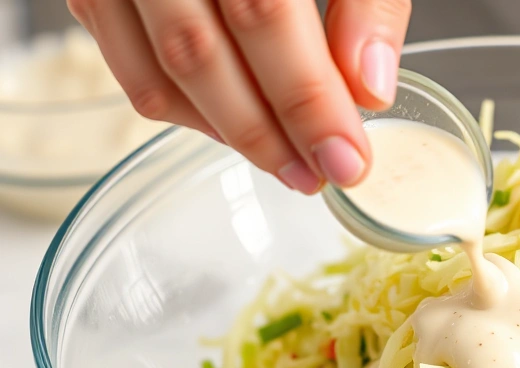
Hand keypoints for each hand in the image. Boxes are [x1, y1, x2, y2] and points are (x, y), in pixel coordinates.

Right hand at [68, 0, 411, 193]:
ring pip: (156, 69)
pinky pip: (125, 59)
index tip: (347, 159)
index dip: (307, 99)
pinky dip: (181, 105)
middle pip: (200, 53)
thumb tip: (370, 89)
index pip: (264, 14)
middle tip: (317, 175)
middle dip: (267, 134)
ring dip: (224, 132)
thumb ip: (368, 0)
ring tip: (285, 162)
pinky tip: (232, 123)